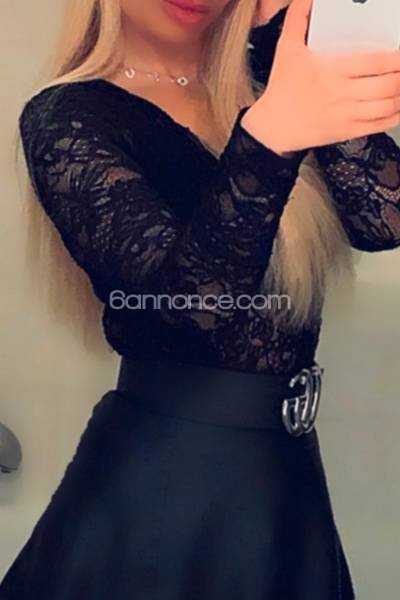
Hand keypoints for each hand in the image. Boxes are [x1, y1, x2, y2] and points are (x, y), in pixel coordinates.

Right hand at [243, 0, 399, 154]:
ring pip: (387, 105)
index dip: (397, 58)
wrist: (273, 127)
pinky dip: (394, 117)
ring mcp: (346, 115)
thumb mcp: (286, 49)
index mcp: (331, 71)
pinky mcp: (346, 131)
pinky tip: (399, 108)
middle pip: (387, 85)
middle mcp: (341, 94)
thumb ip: (297, 20)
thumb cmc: (281, 89)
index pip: (375, 62)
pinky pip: (378, 125)